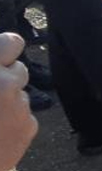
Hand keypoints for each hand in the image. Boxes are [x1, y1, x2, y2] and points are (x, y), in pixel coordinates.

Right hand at [0, 33, 35, 170]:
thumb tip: (2, 54)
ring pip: (21, 96)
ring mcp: (19, 107)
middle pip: (20, 70)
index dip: (6, 49)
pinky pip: (25, 117)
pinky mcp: (29, 127)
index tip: (0, 60)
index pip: (11, 42)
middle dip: (7, 79)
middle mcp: (4, 84)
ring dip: (8, 103)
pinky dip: (13, 124)